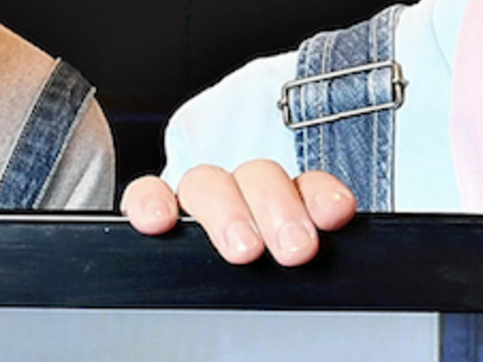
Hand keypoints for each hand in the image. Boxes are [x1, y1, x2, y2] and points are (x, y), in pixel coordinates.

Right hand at [121, 162, 357, 265]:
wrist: (190, 304)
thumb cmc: (261, 279)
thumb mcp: (290, 272)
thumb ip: (309, 257)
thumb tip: (335, 257)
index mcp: (287, 203)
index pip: (308, 185)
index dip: (322, 195)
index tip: (336, 214)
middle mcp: (244, 193)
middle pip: (259, 178)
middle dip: (280, 211)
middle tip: (296, 249)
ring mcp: (200, 198)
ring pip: (208, 182)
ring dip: (228, 213)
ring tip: (244, 251)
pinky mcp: (153, 206)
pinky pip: (145, 191)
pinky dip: (151, 200)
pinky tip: (160, 223)